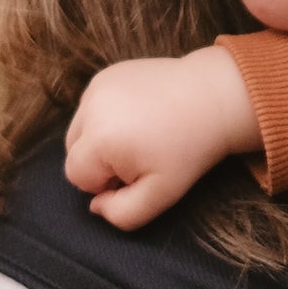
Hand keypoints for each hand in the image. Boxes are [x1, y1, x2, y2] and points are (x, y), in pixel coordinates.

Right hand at [63, 46, 258, 229]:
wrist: (214, 98)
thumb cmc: (190, 150)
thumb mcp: (161, 194)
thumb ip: (124, 214)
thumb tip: (95, 206)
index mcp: (100, 139)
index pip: (77, 176)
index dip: (104, 183)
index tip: (137, 174)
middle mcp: (91, 107)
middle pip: (73, 150)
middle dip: (99, 162)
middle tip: (140, 158)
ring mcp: (97, 86)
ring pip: (80, 128)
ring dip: (101, 139)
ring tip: (140, 137)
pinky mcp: (106, 74)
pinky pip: (92, 107)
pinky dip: (107, 117)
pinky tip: (140, 118)